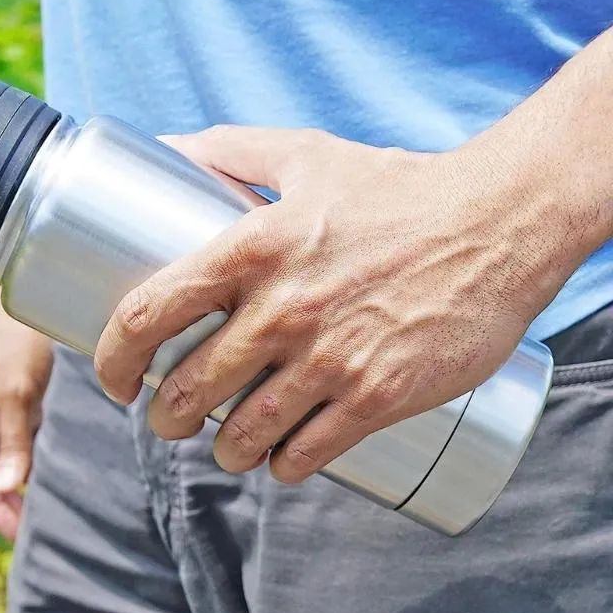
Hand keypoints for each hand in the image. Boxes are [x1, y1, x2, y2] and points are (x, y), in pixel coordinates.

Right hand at [0, 288, 52, 538]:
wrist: (35, 297)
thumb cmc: (17, 340)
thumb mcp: (15, 389)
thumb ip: (14, 437)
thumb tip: (9, 487)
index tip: (16, 533)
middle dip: (8, 503)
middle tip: (38, 531)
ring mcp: (3, 412)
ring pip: (10, 459)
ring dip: (24, 485)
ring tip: (50, 513)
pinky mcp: (25, 403)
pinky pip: (28, 441)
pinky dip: (38, 461)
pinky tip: (58, 477)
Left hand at [94, 125, 578, 482]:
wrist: (499, 221)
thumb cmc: (398, 188)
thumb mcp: (308, 153)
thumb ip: (230, 147)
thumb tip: (166, 147)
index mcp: (252, 247)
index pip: (148, 315)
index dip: (113, 357)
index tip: (114, 377)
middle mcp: (282, 308)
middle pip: (187, 389)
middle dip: (165, 417)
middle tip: (169, 417)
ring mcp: (330, 359)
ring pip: (243, 434)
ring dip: (221, 451)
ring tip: (223, 444)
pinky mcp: (378, 397)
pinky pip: (305, 454)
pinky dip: (281, 466)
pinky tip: (279, 459)